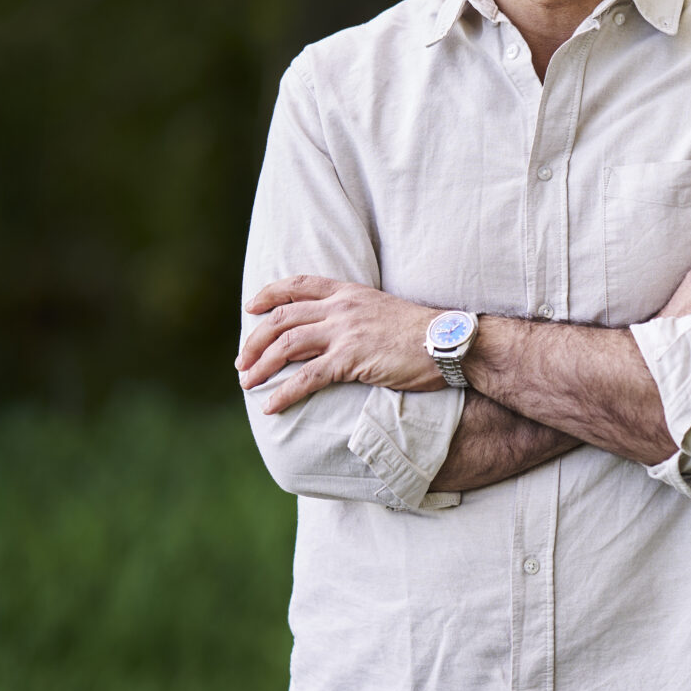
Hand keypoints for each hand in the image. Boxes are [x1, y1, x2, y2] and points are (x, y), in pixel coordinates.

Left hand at [237, 276, 440, 412]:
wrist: (448, 343)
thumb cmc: (423, 334)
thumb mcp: (383, 312)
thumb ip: (355, 316)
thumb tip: (331, 332)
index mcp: (350, 292)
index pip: (299, 285)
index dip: (269, 294)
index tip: (251, 307)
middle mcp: (342, 308)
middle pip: (282, 318)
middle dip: (255, 339)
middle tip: (242, 361)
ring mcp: (346, 333)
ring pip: (287, 345)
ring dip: (261, 365)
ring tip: (247, 382)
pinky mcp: (352, 360)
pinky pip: (307, 377)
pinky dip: (284, 392)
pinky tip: (271, 405)